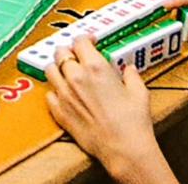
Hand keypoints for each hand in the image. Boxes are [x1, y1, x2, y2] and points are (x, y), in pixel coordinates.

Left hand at [45, 37, 176, 183]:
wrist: (124, 149)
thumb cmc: (133, 122)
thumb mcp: (139, 91)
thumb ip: (131, 75)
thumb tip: (128, 69)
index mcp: (95, 67)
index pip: (80, 41)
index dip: (84, 38)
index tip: (89, 41)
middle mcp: (75, 76)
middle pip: (61, 51)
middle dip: (69, 50)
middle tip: (76, 55)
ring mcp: (64, 94)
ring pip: (49, 69)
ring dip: (57, 67)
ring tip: (66, 71)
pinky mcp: (59, 111)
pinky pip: (48, 94)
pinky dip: (54, 91)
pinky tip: (64, 93)